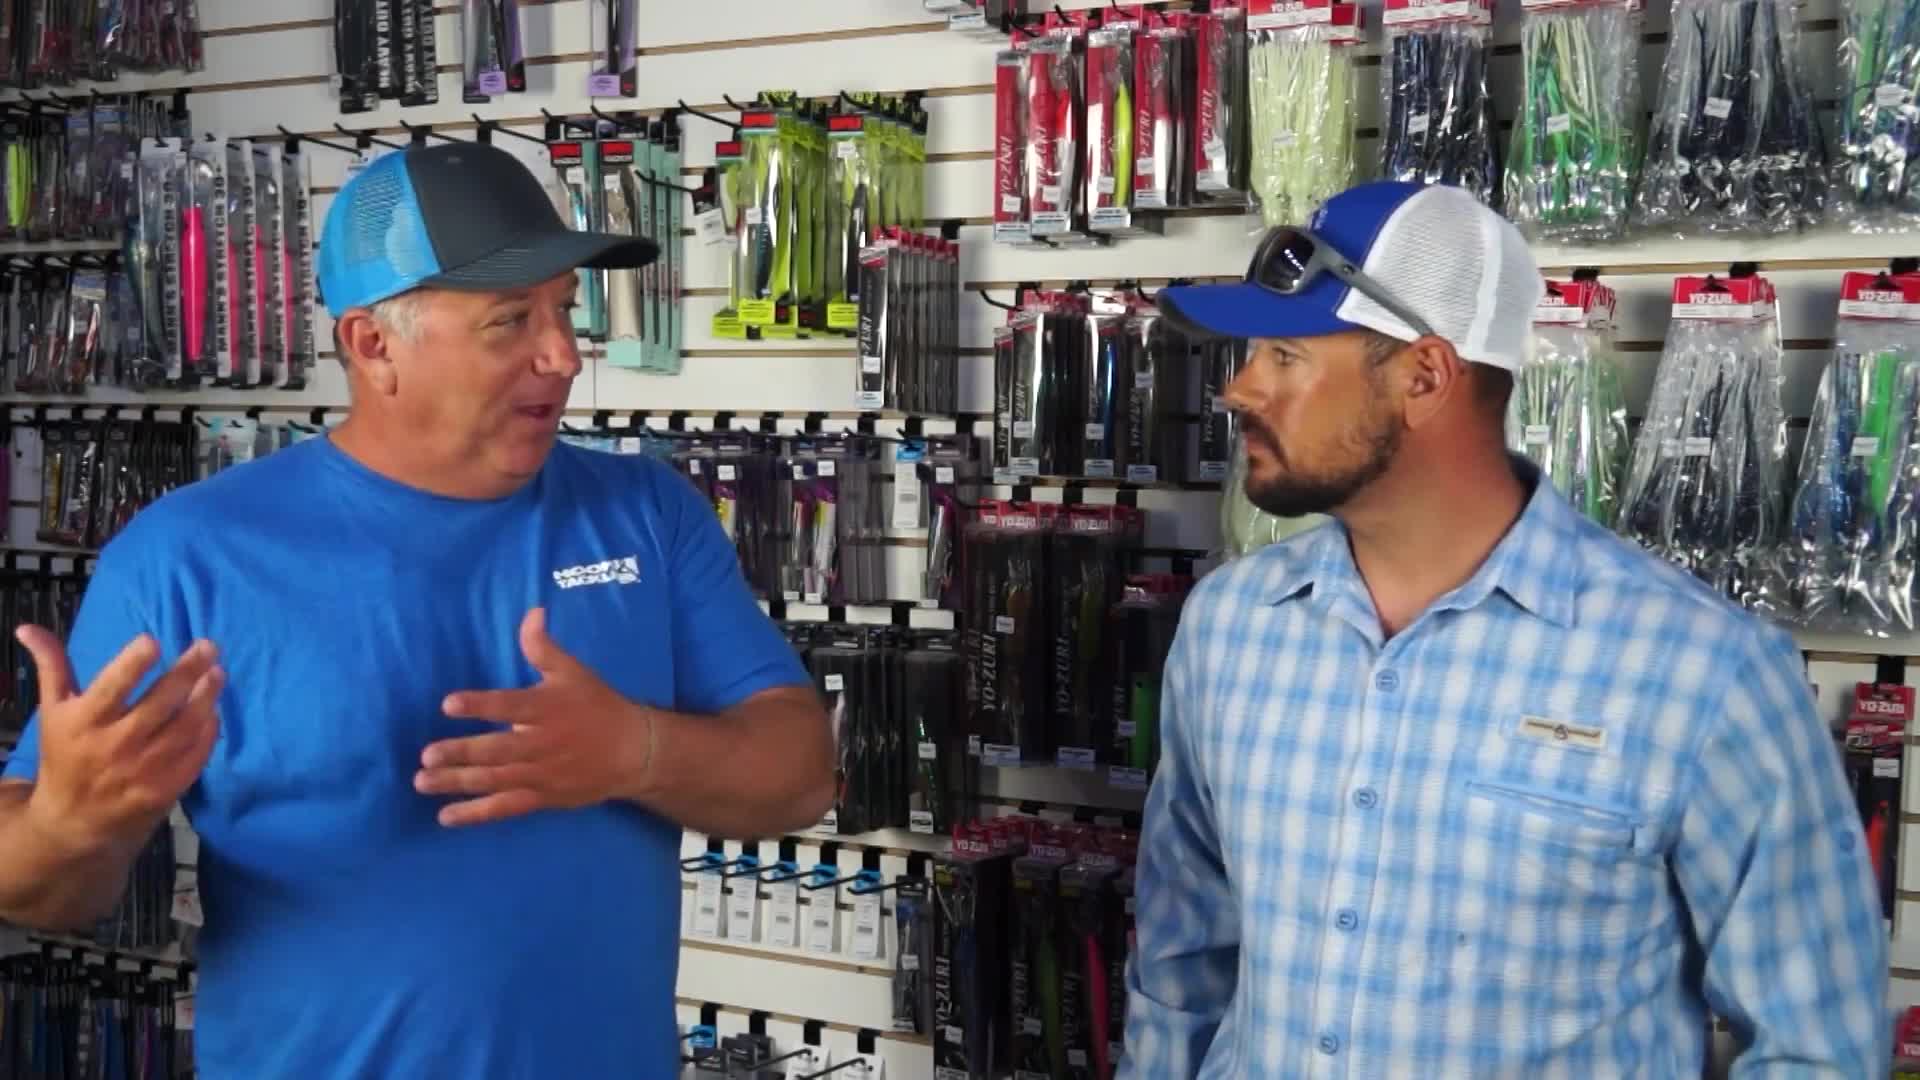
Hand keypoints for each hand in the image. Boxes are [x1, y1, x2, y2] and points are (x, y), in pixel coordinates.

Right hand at [16, 626, 222, 854]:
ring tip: (218, 672)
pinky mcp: (163, 790)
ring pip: (183, 728)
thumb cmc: (65, 754)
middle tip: (209, 646)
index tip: (152, 640)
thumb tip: (28, 626)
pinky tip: (214, 711)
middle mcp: (114, 746)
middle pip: (158, 704)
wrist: (72, 820)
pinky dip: (208, 732)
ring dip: (205, 698)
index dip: (132, 665)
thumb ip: (51, 666)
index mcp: (84, 722)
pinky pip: (194, 756)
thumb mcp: (54, 711)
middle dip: (186, 672)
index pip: (111, 689)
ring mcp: (142, 770)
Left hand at [417, 608, 652, 827]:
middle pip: (498, 751)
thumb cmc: (597, 706)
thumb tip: (531, 611)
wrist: (635, 752)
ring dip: (458, 782)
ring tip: (423, 782)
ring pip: (496, 781)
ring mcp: (542, 774)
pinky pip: (506, 808)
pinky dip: (476, 814)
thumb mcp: (574, 672)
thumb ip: (543, 647)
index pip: (510, 705)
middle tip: (427, 756)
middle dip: (461, 754)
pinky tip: (447, 816)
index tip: (448, 704)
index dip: (480, 705)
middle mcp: (543, 743)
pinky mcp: (543, 797)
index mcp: (548, 709)